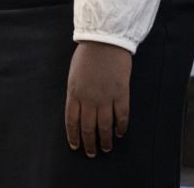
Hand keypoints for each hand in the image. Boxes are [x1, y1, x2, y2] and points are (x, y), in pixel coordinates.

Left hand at [65, 41, 131, 156]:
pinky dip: (121, 127)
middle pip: (88, 127)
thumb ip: (75, 93)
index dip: (73, 135)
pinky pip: (121, 116)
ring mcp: (106, 97)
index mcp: (74, 93)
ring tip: (106, 148)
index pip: (72, 121)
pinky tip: (120, 133)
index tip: (75, 146)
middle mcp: (89, 99)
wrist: (105, 40)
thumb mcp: (73, 74)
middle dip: (89, 143)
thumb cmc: (87, 55)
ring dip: (105, 140)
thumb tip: (78, 108)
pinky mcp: (121, 94)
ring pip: (104, 126)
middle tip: (91, 153)